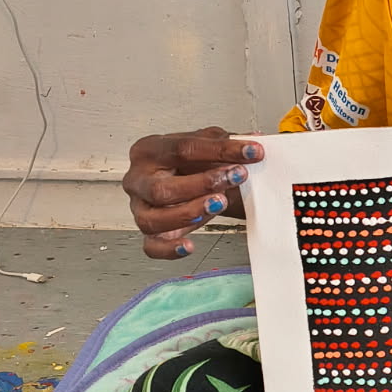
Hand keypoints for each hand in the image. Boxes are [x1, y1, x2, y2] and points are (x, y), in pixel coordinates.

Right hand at [123, 126, 263, 258]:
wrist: (187, 179)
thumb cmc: (190, 162)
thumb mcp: (207, 144)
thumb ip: (227, 142)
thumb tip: (252, 141)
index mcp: (149, 151)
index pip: (181, 149)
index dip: (220, 150)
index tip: (250, 152)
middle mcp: (139, 180)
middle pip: (160, 188)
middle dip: (202, 184)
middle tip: (235, 177)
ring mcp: (140, 208)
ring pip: (153, 220)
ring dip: (188, 214)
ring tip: (218, 204)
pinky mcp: (149, 233)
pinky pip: (152, 247)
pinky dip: (170, 250)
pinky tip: (190, 245)